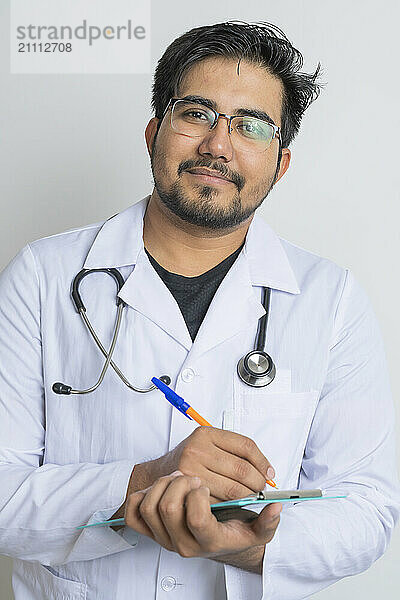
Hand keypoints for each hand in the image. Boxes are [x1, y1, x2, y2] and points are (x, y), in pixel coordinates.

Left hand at [124, 471, 281, 558]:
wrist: (212, 542)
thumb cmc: (233, 532)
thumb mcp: (257, 531)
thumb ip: (268, 522)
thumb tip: (276, 507)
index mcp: (209, 541)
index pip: (196, 520)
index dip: (199, 498)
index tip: (206, 485)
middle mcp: (183, 543)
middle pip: (169, 509)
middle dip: (181, 484)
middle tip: (194, 476)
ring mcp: (163, 538)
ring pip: (150, 507)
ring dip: (163, 484)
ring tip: (179, 476)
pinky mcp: (149, 531)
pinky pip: (132, 514)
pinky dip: (139, 496)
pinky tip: (158, 488)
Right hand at [143, 427, 274, 502]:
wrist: (160, 474)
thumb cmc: (191, 461)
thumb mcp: (210, 445)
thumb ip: (236, 452)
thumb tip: (267, 472)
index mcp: (206, 433)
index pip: (246, 446)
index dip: (262, 462)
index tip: (269, 474)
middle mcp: (197, 449)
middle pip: (242, 469)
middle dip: (257, 483)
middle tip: (260, 489)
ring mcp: (190, 470)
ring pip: (234, 489)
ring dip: (247, 497)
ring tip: (249, 497)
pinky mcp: (189, 493)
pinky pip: (220, 502)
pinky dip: (231, 506)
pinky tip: (231, 504)